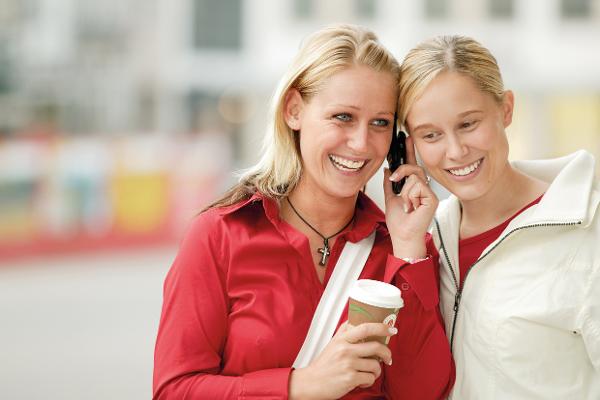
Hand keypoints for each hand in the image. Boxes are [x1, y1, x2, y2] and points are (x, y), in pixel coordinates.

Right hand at [289, 322, 395, 399]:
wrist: (311, 382)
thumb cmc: (323, 365)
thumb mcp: (332, 343)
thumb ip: (344, 332)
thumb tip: (355, 320)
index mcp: (342, 339)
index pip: (365, 328)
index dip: (381, 327)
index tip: (391, 329)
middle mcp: (345, 350)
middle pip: (376, 347)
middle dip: (387, 353)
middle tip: (388, 357)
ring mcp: (348, 364)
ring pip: (375, 365)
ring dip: (376, 371)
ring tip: (369, 373)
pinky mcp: (350, 379)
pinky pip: (370, 378)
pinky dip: (369, 381)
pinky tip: (362, 381)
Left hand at [384, 136, 437, 258]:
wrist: (402, 236)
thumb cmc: (399, 223)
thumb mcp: (390, 199)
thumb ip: (390, 184)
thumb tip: (387, 169)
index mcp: (413, 187)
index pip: (412, 165)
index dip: (409, 151)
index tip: (405, 138)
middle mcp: (423, 188)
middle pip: (414, 168)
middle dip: (402, 171)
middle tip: (394, 178)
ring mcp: (429, 193)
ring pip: (414, 178)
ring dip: (404, 192)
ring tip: (406, 205)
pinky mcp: (432, 198)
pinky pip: (417, 186)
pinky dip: (409, 197)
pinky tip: (411, 208)